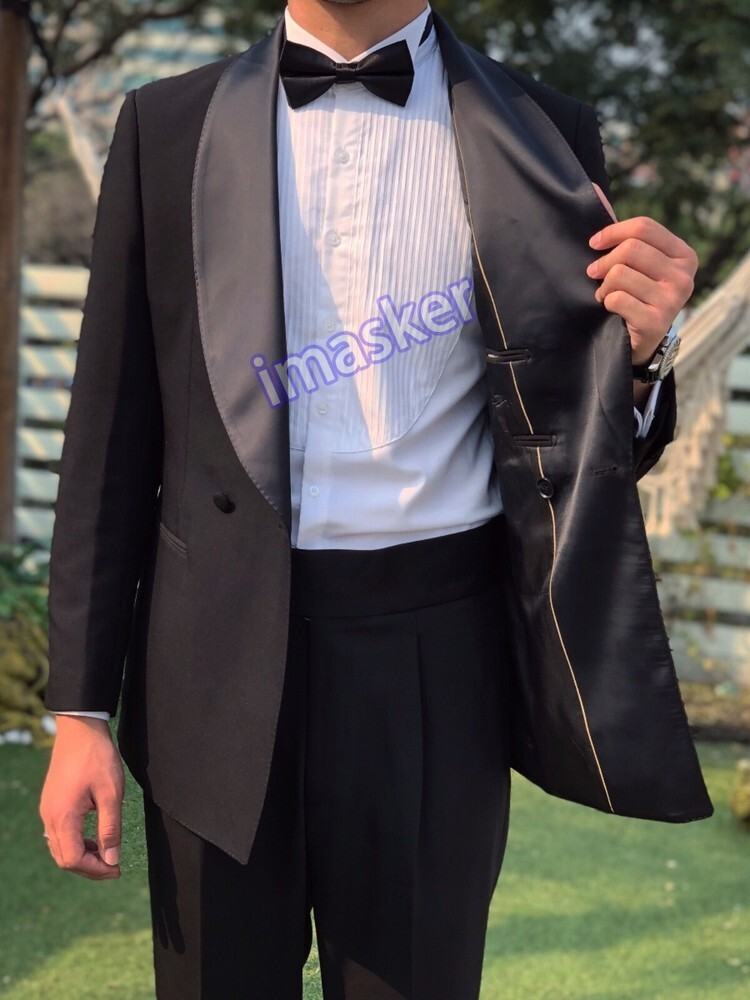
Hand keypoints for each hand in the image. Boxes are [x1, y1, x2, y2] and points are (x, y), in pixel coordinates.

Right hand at [39, 716, 123, 879]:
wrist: (80, 729)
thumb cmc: (97, 757)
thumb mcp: (111, 793)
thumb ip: (110, 828)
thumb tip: (111, 859)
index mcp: (63, 817)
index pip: (73, 859)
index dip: (95, 870)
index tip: (117, 869)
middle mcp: (49, 817)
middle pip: (64, 858)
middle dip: (89, 868)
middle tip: (113, 866)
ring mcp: (48, 810)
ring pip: (60, 848)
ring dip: (82, 856)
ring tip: (107, 853)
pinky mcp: (51, 804)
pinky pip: (59, 834)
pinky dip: (76, 843)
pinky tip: (94, 837)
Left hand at [586, 184, 697, 364]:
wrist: (639, 342)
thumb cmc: (633, 295)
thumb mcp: (631, 262)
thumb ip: (617, 231)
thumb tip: (592, 189)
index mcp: (683, 254)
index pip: (644, 227)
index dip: (612, 232)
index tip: (594, 244)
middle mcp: (684, 275)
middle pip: (630, 249)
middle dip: (603, 262)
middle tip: (594, 274)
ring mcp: (674, 299)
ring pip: (620, 274)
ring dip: (603, 287)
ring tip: (605, 295)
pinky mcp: (657, 321)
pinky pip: (617, 299)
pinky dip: (606, 303)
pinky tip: (610, 310)